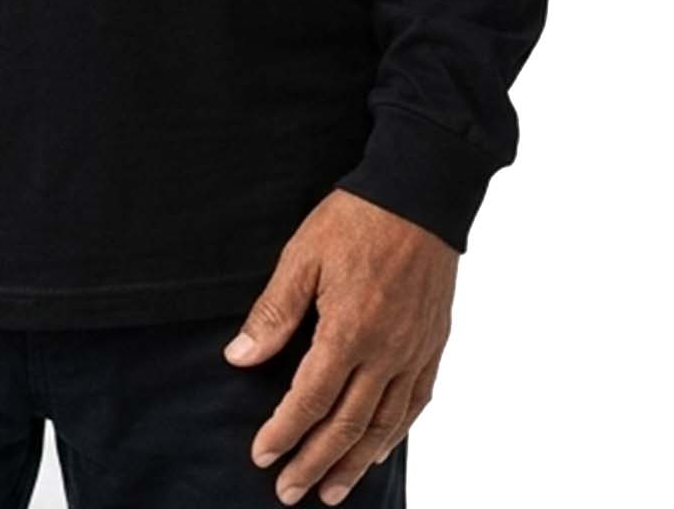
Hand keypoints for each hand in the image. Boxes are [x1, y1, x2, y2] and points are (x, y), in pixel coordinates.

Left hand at [221, 189, 456, 504]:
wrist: (419, 195)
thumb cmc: (357, 219)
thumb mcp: (303, 256)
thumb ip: (273, 312)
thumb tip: (240, 358)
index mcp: (349, 329)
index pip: (311, 398)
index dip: (284, 432)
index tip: (262, 456)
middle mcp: (386, 351)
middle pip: (347, 424)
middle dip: (315, 462)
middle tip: (289, 492)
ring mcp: (414, 351)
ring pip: (384, 424)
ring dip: (355, 462)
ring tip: (332, 491)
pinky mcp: (432, 344)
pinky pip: (416, 403)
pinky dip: (395, 435)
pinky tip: (377, 451)